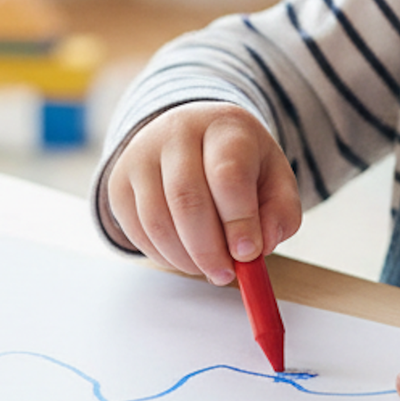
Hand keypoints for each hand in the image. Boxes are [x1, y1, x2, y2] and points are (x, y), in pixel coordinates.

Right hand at [102, 104, 301, 283]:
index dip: (239, 220)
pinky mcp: (119, 182)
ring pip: (157, 220)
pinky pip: (137, 231)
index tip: (249, 253)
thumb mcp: (274, 178)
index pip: (227, 174)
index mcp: (224, 126)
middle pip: (186, 198)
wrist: (192, 136)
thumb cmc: (238, 162)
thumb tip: (259, 247)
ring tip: (210, 267)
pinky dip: (163, 255)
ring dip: (186, 258)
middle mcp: (176, 132)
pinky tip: (186, 256)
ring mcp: (141, 155)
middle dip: (209, 249)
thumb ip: (280, 213)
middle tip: (227, 274)